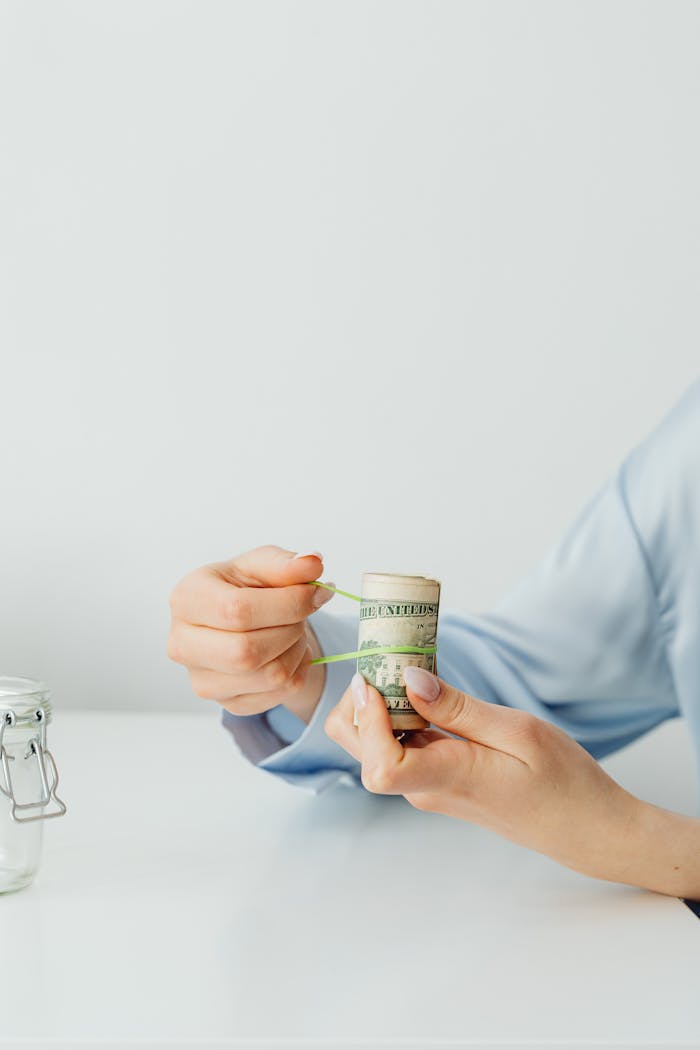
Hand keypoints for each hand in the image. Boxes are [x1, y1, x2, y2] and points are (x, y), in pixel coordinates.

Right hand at [167, 545, 332, 720]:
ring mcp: (201, 680)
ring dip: (297, 651)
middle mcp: (182, 644)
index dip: (287, 603)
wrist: (241, 621)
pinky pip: (277, 695)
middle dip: (290, 630)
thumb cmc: (245, 587)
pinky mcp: (227, 703)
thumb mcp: (263, 565)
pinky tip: (288, 652)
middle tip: (300, 614)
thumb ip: (287, 563)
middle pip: (246, 651)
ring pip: (268, 676)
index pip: (238, 610)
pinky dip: (296, 672)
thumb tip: (312, 563)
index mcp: (186, 599)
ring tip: (294, 631)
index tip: (315, 593)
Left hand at [326, 667, 699, 895]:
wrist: (586, 828)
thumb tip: (409, 680)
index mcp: (445, 778)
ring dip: (379, 705)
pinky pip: (399, 746)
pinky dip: (399, 715)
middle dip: (360, 703)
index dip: (366, 719)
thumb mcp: (518, 731)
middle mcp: (424, 788)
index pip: (378, 763)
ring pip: (374, 745)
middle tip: (390, 659)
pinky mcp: (436, 779)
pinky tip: (425, 691)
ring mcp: (427, 786)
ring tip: (411, 668)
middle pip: (359, 750)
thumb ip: (458, 708)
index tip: (376, 678)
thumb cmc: (563, 782)